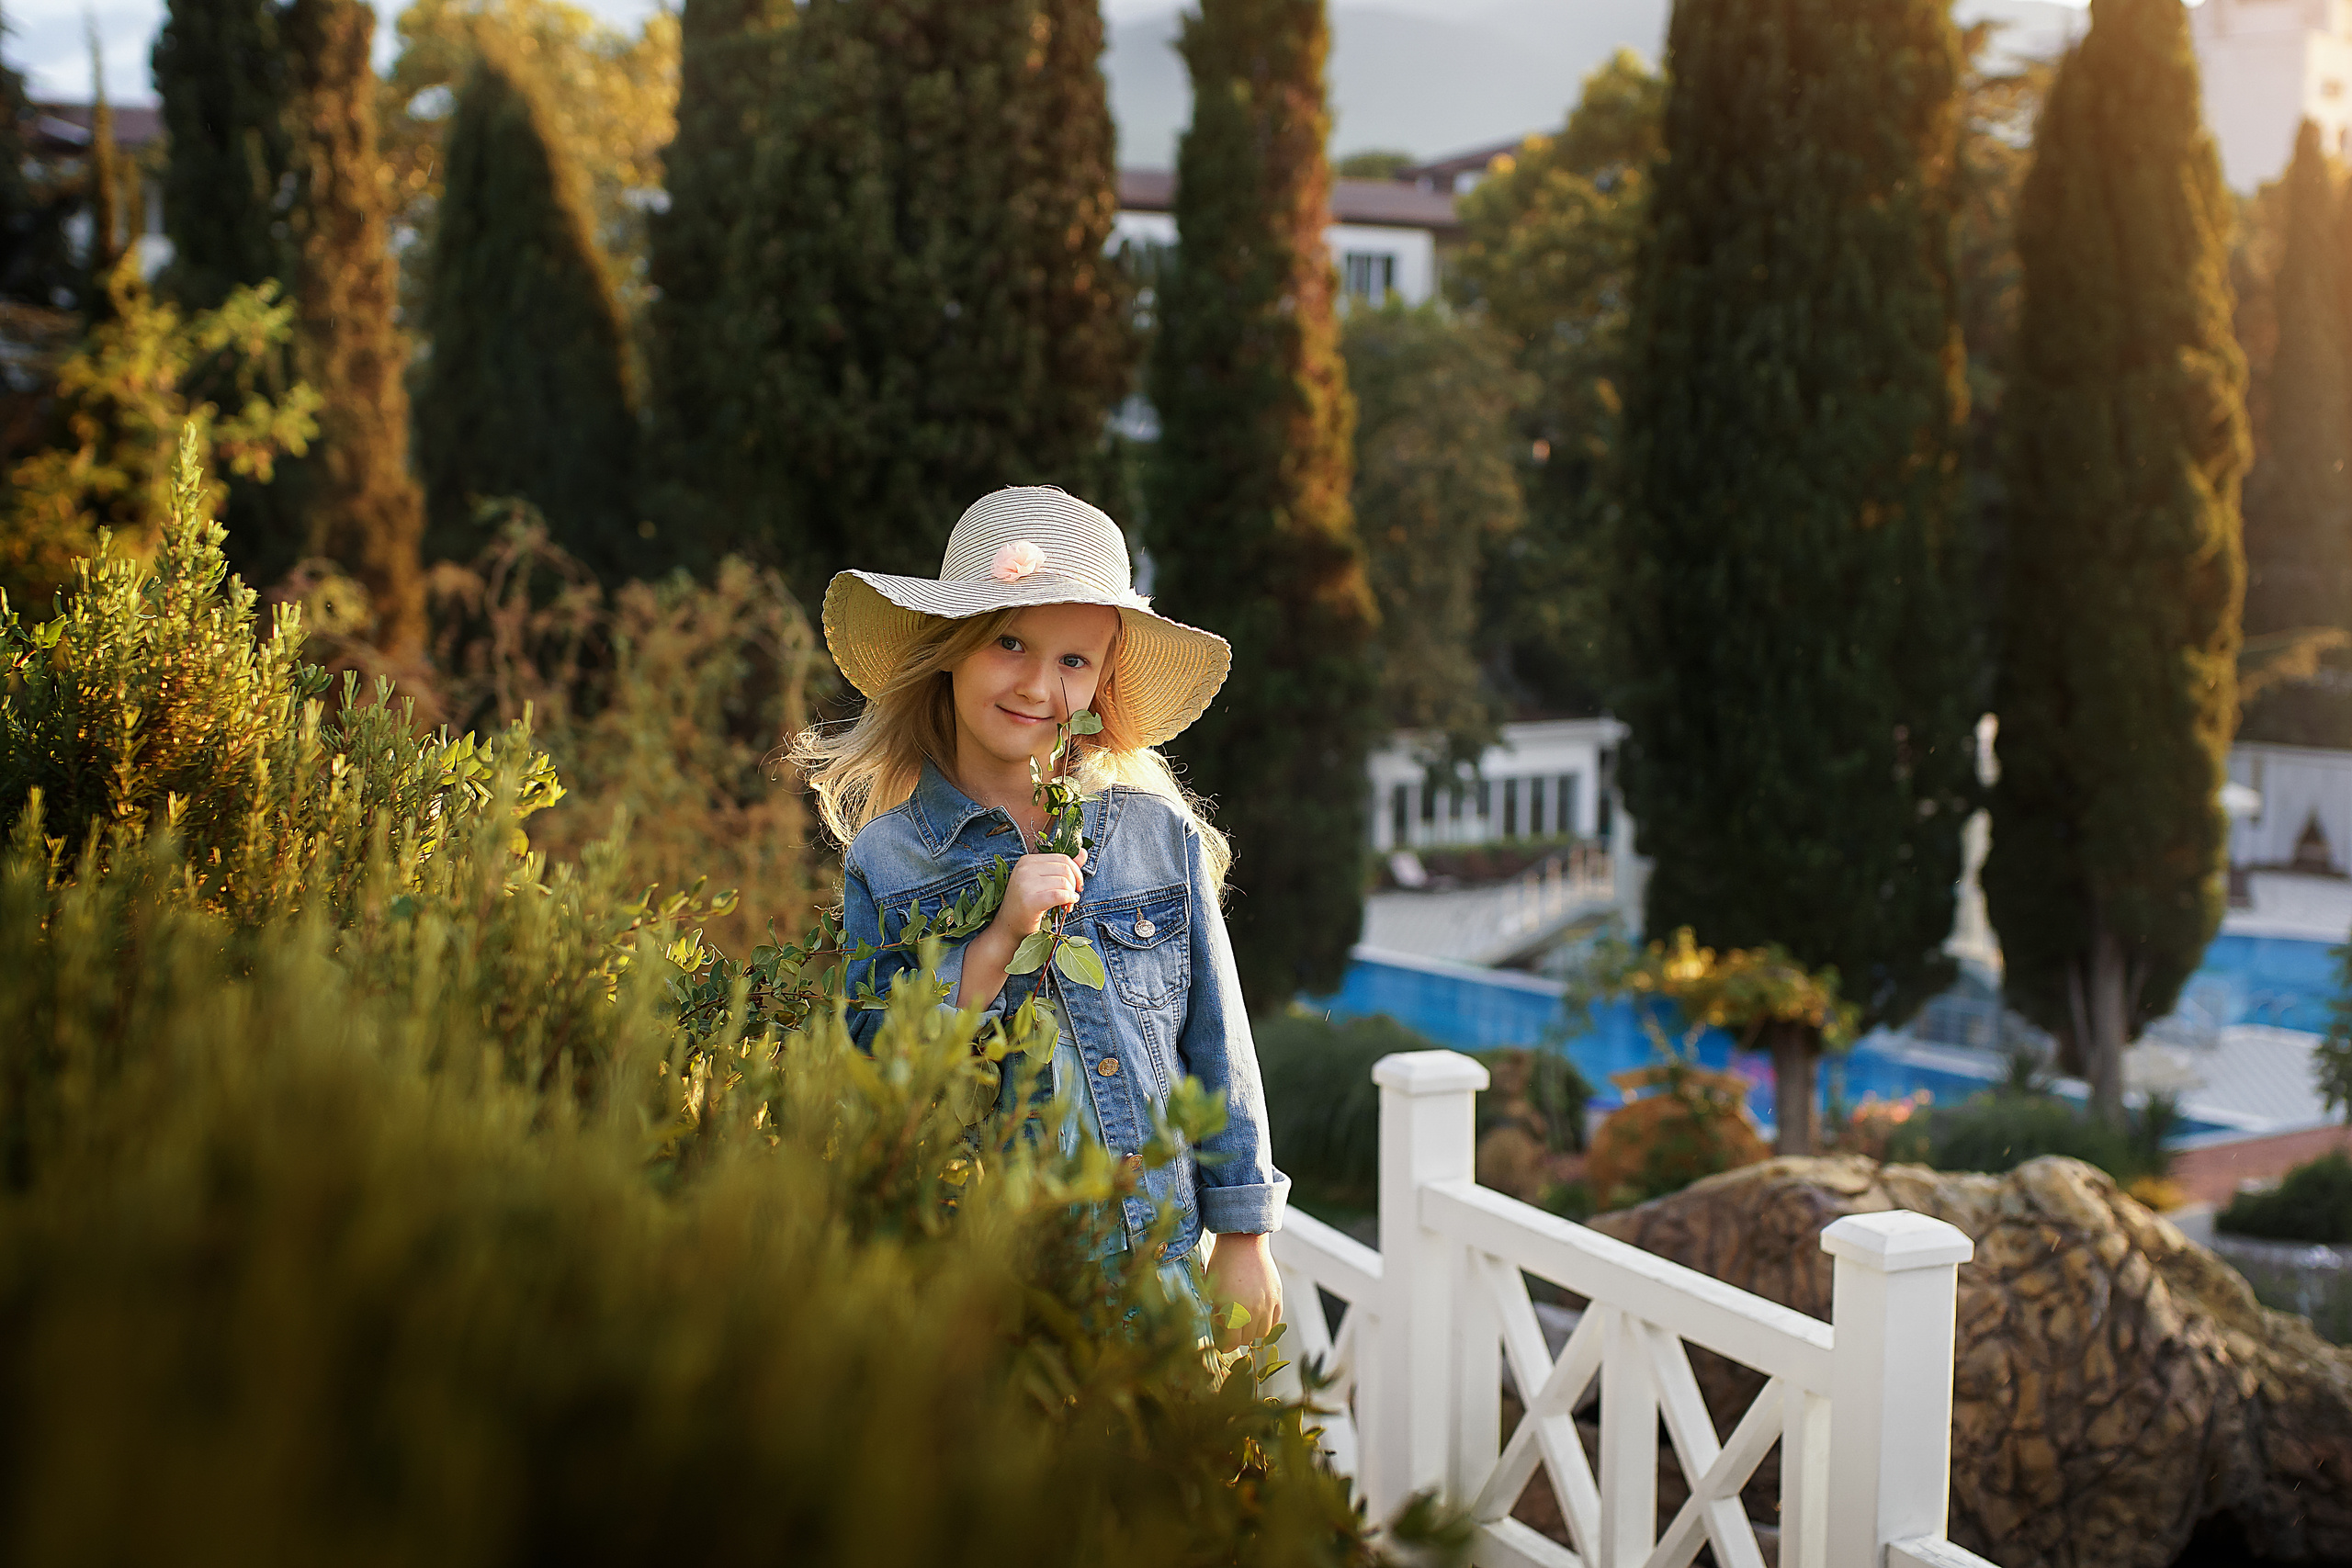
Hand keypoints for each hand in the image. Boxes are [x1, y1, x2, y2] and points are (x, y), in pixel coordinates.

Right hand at [996, 848, 1086, 936]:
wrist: (1008, 928)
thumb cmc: (1027, 905)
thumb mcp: (1044, 882)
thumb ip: (1063, 867)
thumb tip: (1083, 852)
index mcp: (1026, 861)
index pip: (1062, 858)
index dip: (1076, 872)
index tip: (1076, 886)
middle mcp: (1024, 869)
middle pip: (1065, 869)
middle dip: (1074, 885)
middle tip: (1071, 898)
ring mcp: (1024, 884)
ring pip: (1064, 882)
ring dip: (1071, 895)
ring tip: (1067, 905)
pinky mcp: (1029, 901)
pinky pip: (1059, 895)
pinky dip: (1068, 900)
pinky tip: (1067, 906)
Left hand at [1204, 1231, 1282, 1350]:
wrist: (1243, 1241)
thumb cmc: (1222, 1264)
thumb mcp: (1213, 1291)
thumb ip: (1218, 1314)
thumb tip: (1221, 1329)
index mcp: (1233, 1312)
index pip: (1230, 1343)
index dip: (1223, 1344)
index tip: (1221, 1341)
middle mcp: (1253, 1311)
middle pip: (1247, 1339)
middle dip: (1236, 1337)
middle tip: (1229, 1328)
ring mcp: (1268, 1304)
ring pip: (1263, 1332)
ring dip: (1253, 1330)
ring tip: (1244, 1321)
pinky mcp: (1277, 1296)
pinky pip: (1275, 1319)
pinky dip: (1267, 1320)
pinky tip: (1257, 1313)